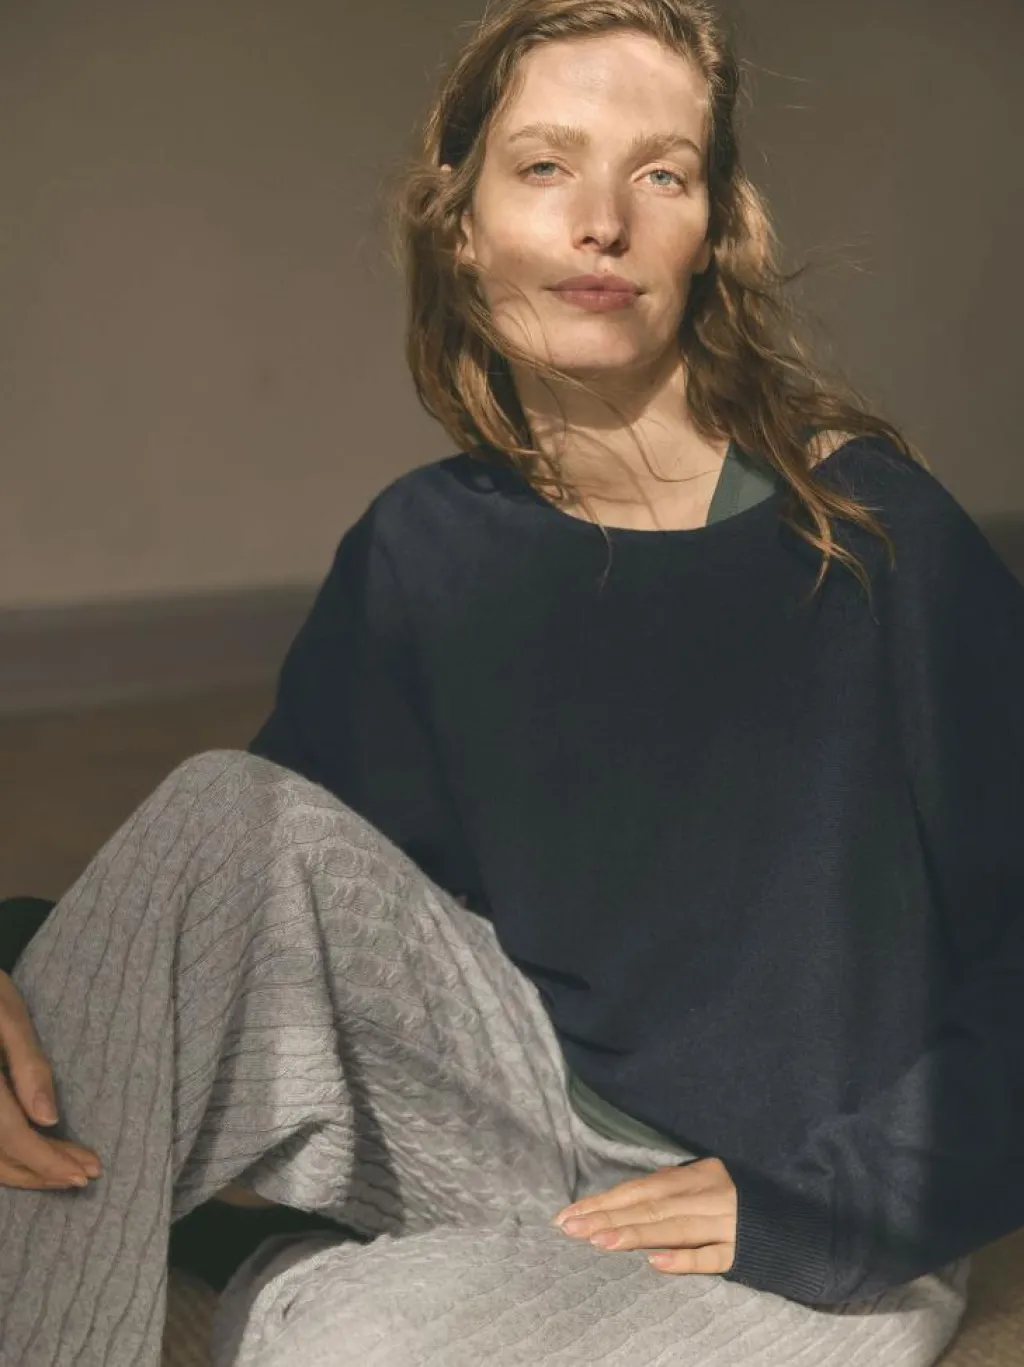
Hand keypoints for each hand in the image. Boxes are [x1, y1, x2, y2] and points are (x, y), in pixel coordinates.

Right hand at [0, 970, 101, 1188]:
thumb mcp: (8, 1016)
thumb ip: (28, 1066)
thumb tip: (49, 1120)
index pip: (11, 1136)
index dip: (48, 1160)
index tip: (86, 1172)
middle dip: (44, 1171)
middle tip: (86, 1174)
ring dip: (27, 1171)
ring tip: (68, 1170)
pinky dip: (8, 1160)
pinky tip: (35, 1157)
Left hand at [551, 1155, 737, 1275]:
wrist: (802, 1223)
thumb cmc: (748, 1201)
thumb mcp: (711, 1182)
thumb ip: (676, 1185)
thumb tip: (638, 1190)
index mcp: (698, 1175)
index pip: (641, 1188)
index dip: (605, 1200)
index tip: (569, 1214)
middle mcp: (710, 1195)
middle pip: (651, 1206)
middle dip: (608, 1216)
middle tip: (571, 1229)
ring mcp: (727, 1223)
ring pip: (674, 1227)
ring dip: (634, 1234)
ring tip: (598, 1242)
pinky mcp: (744, 1251)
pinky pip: (711, 1256)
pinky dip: (684, 1259)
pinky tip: (655, 1263)